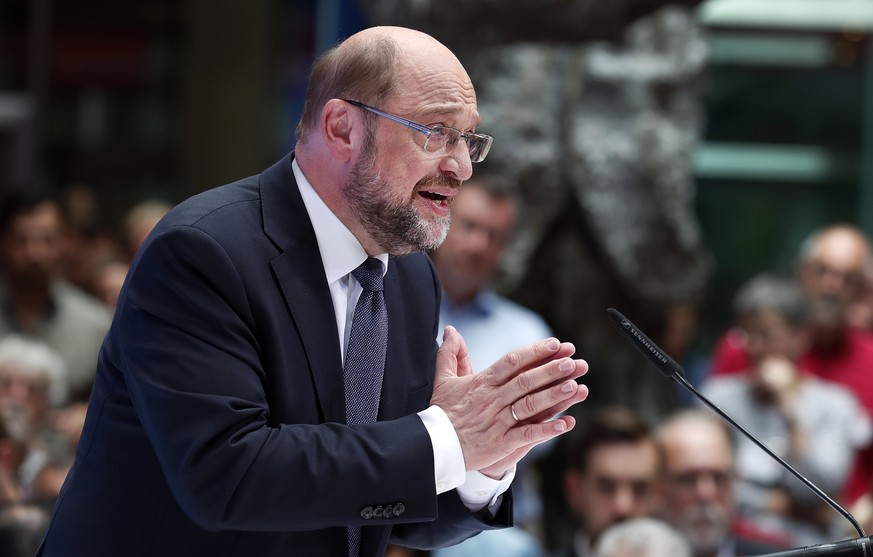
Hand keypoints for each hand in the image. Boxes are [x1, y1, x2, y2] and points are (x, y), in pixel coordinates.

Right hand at [431, 326, 588, 473]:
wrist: (434, 446)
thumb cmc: (442, 412)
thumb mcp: (443, 380)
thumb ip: (450, 354)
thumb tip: (450, 331)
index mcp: (482, 383)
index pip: (512, 362)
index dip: (535, 352)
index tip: (556, 344)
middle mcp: (492, 399)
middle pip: (526, 381)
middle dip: (552, 370)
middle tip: (575, 362)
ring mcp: (497, 421)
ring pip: (530, 405)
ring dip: (554, 395)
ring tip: (576, 386)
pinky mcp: (500, 443)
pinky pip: (527, 435)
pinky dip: (548, 429)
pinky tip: (567, 423)